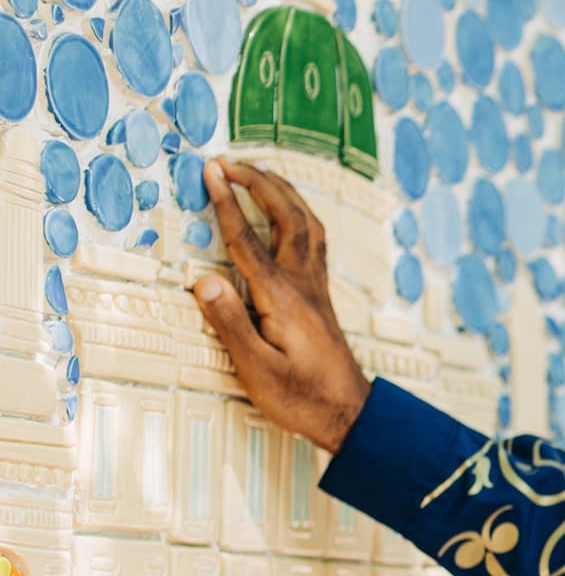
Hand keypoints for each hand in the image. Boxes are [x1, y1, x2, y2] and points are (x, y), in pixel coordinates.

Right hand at [190, 158, 371, 452]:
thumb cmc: (301, 397)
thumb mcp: (257, 370)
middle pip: (288, 216)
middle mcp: (303, 284)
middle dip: (259, 182)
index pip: (247, 239)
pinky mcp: (320, 297)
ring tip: (257, 173)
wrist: (348, 413)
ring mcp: (315, 288)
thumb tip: (204, 281)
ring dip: (283, 193)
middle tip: (229, 161)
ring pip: (307, 224)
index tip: (210, 170)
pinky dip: (298, 215)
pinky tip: (290, 215)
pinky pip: (313, 241)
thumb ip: (230, 324)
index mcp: (282, 298)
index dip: (226, 202)